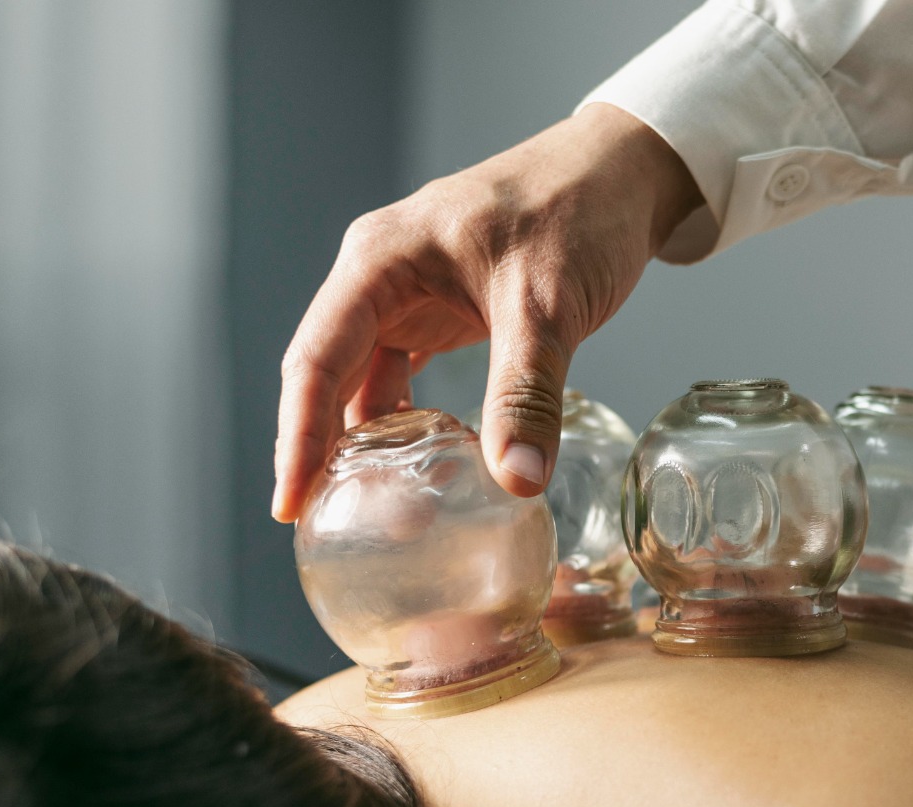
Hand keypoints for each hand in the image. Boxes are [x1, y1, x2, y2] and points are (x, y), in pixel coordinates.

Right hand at [273, 104, 700, 521]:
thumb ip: (527, 393)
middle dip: (326, 452)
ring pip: (368, 383)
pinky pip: (408, 381)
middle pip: (328, 376)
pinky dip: (412, 428)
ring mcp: (410, 296)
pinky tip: (427, 472)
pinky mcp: (444, 314)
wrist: (623, 174)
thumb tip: (516, 481)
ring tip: (384, 516)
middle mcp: (380, 278)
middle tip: (331, 527)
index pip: (316, 359)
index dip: (297, 436)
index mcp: (380, 261)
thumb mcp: (549, 306)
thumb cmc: (579, 212)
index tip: (290, 504)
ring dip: (374, 446)